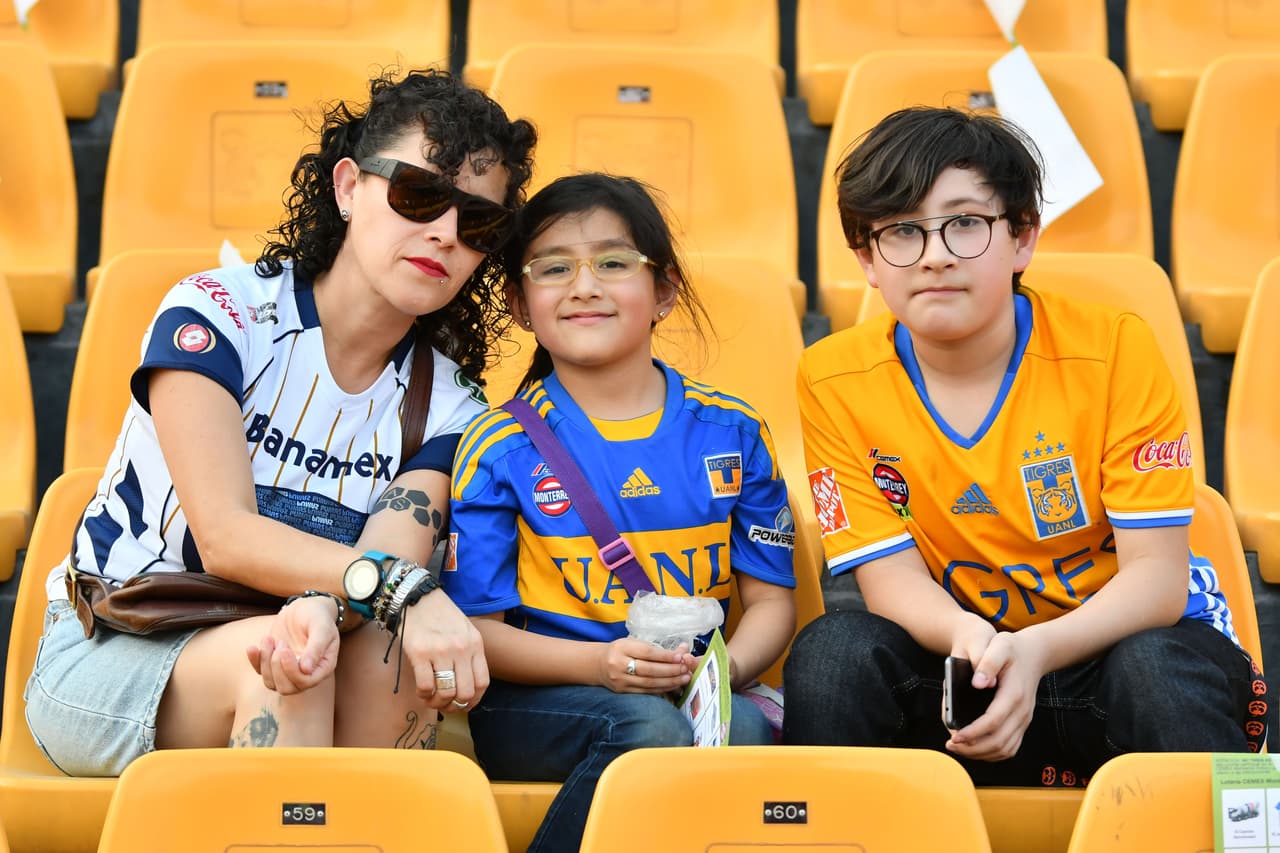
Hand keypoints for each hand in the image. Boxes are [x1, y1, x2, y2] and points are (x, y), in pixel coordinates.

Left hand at [245, 596, 339, 694]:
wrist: (305, 608)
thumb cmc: (317, 616)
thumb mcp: (321, 627)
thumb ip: (316, 647)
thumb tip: (306, 670)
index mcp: (322, 667)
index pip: (306, 682)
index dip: (292, 671)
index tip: (285, 650)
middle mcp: (305, 673)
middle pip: (287, 688)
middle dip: (277, 668)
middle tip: (281, 644)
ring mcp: (288, 670)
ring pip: (271, 683)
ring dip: (266, 662)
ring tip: (270, 639)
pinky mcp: (273, 664)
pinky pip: (260, 672)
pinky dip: (254, 661)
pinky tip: (253, 647)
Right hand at [399, 589, 488, 710]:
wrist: (417, 596)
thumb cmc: (441, 615)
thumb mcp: (465, 630)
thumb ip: (469, 654)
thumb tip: (467, 686)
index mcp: (475, 644)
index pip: (482, 683)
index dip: (474, 700)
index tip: (463, 704)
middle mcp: (461, 649)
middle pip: (465, 693)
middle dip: (455, 705)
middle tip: (444, 704)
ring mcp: (441, 651)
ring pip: (446, 693)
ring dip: (437, 703)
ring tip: (431, 699)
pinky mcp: (420, 653)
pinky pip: (426, 686)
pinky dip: (423, 694)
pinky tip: (421, 691)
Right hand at [602, 638, 694, 693]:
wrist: (599, 664)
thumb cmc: (621, 651)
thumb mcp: (634, 643)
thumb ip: (657, 648)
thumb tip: (683, 649)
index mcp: (622, 647)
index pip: (647, 652)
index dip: (665, 656)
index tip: (680, 657)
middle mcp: (619, 664)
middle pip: (649, 670)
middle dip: (670, 670)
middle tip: (685, 669)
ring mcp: (620, 680)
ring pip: (649, 683)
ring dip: (670, 681)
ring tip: (684, 678)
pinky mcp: (623, 691)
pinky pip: (646, 691)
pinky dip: (662, 689)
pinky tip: (673, 685)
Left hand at [945, 631, 1047, 761]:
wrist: (1034, 654)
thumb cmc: (1012, 649)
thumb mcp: (999, 646)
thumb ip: (988, 662)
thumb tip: (977, 683)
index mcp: (1014, 694)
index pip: (993, 721)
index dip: (973, 732)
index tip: (955, 736)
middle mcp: (1022, 712)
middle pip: (999, 741)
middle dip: (973, 748)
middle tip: (951, 745)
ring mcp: (1024, 720)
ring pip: (1005, 749)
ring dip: (981, 754)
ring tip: (959, 748)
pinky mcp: (1022, 723)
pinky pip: (1010, 747)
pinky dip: (992, 753)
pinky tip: (975, 749)